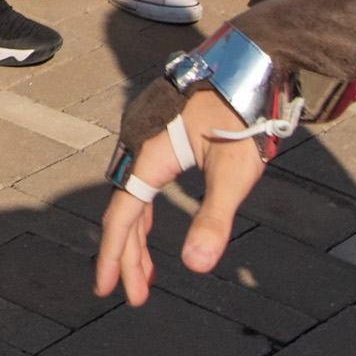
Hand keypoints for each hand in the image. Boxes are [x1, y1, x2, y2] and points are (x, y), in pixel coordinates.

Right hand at [92, 85, 268, 306]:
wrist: (250, 59)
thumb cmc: (244, 114)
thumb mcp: (235, 173)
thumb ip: (213, 219)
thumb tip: (195, 267)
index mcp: (150, 155)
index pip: (123, 216)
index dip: (114, 256)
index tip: (106, 290)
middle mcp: (136, 141)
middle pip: (124, 209)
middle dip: (129, 255)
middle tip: (137, 295)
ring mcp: (142, 130)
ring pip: (131, 193)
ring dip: (136, 235)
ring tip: (146, 273)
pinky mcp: (154, 125)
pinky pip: (138, 177)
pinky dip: (142, 209)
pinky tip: (150, 224)